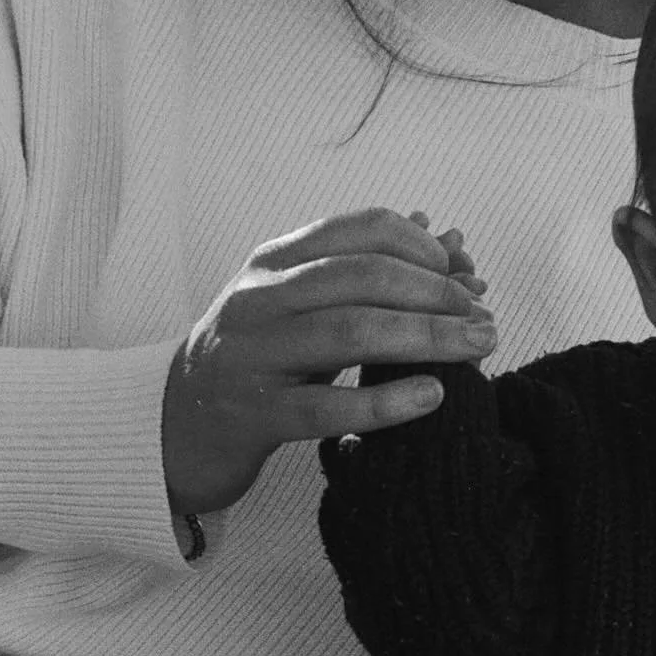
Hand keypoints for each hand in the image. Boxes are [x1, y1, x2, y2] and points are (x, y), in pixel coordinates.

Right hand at [163, 208, 494, 515]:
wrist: (173, 426)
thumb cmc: (259, 357)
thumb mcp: (304, 304)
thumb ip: (370, 271)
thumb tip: (450, 236)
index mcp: (274, 260)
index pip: (359, 229)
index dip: (422, 246)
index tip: (464, 272)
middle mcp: (259, 299)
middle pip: (362, 276)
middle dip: (435, 291)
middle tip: (483, 315)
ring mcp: (252, 356)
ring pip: (349, 332)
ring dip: (427, 337)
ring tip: (478, 347)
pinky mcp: (252, 416)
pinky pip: (326, 406)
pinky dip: (386, 400)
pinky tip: (432, 395)